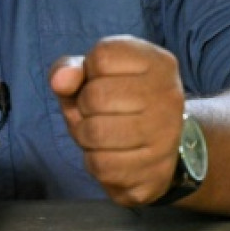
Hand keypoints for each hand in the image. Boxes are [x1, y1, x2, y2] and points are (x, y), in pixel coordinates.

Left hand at [49, 35, 185, 205]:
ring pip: (96, 133)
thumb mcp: (91, 75)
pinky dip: (93, 161)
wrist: (159, 148)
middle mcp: (169, 96)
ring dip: (85, 136)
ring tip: (100, 133)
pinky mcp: (157, 173)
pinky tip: (110, 154)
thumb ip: (69, 70)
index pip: (102, 57)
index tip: (103, 81)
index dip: (89, 72)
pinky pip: (101, 166)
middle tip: (97, 113)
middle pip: (96, 96)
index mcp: (158, 62)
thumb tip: (60, 82)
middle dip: (83, 107)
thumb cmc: (117, 101)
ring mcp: (167, 137)